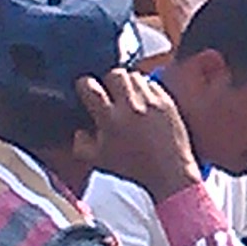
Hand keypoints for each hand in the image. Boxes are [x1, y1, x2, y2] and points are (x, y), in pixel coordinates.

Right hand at [78, 67, 201, 202]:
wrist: (168, 171)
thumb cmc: (132, 168)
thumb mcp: (97, 160)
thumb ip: (80, 143)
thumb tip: (79, 128)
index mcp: (109, 119)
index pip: (89, 86)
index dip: (84, 85)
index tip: (86, 90)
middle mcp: (130, 106)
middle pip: (114, 74)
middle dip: (108, 80)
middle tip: (109, 92)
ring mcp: (150, 101)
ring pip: (134, 75)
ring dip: (127, 83)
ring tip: (127, 97)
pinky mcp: (166, 100)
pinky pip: (152, 83)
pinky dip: (145, 88)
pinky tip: (143, 102)